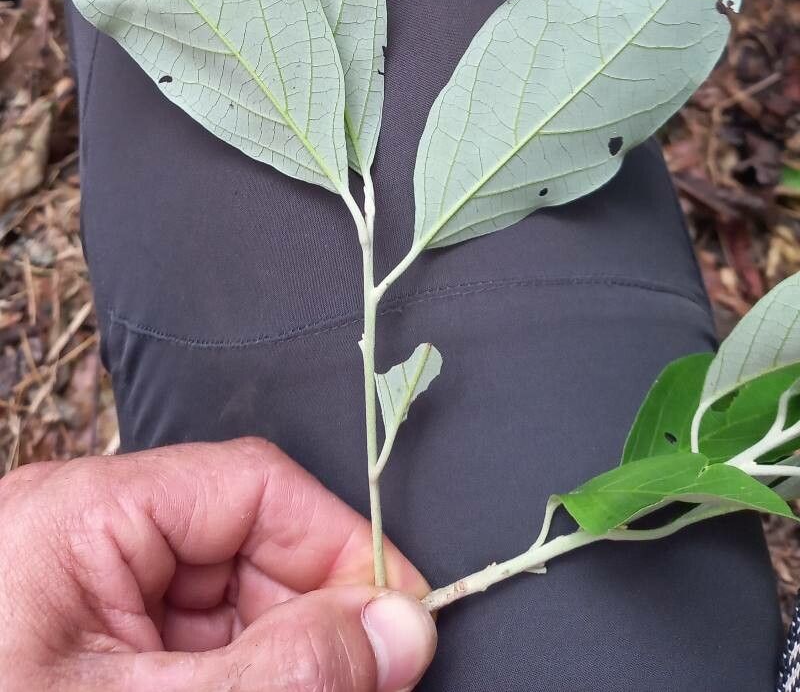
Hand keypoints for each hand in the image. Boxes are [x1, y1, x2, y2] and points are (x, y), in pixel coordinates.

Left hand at [0, 436, 435, 690]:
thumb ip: (282, 675)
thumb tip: (401, 626)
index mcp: (79, 518)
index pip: (250, 489)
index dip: (338, 547)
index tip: (402, 623)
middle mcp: (76, 545)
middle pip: (241, 551)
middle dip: (308, 624)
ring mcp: (72, 609)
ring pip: (218, 617)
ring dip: (272, 670)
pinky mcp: (73, 660)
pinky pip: (177, 659)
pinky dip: (225, 690)